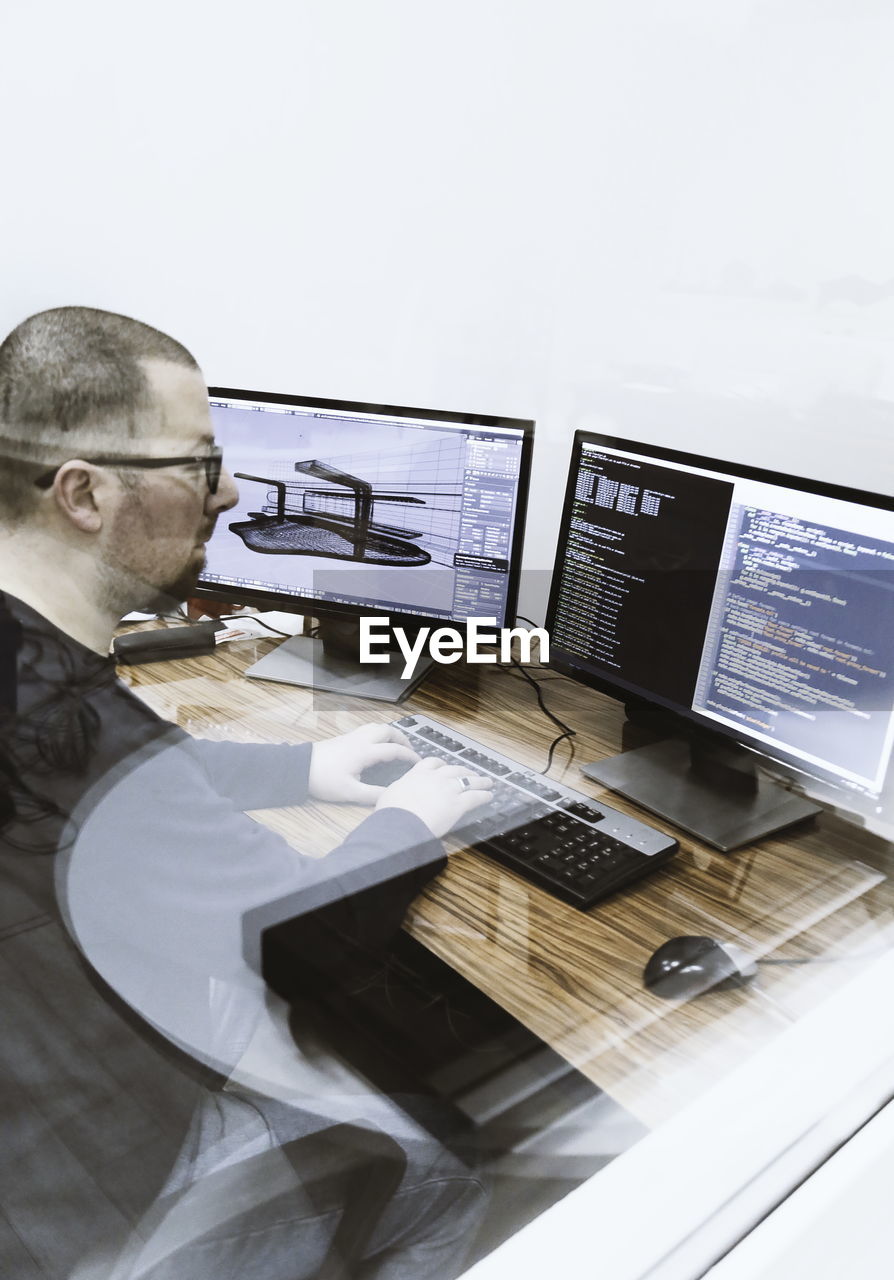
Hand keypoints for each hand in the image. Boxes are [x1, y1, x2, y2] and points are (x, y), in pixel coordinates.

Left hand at [307, 723, 418, 803]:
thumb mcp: (350, 792)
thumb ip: (373, 794)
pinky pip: (368, 729)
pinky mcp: (344, 737)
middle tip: (410, 751)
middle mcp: (361, 739)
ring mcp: (352, 736)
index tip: (418, 763)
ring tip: (396, 745)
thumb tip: (392, 795)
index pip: (394, 749)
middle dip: (403, 739)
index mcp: (365, 752)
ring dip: (391, 733)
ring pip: (377, 727)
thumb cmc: (324, 780)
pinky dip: (379, 733)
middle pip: (388, 730)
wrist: (299, 767)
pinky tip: (377, 744)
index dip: (409, 756)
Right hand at [375, 757, 492, 837]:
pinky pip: (475, 797)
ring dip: (479, 780)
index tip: (445, 766)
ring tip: (487, 782)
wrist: (401, 823)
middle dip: (464, 770)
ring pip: (468, 780)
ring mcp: (448, 789)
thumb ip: (397, 790)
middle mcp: (435, 778)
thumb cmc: (392, 812)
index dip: (441, 764)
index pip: (432, 762)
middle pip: (454, 769)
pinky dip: (484, 795)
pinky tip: (489, 796)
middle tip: (470, 773)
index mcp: (417, 774)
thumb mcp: (389, 795)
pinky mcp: (458, 804)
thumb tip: (392, 793)